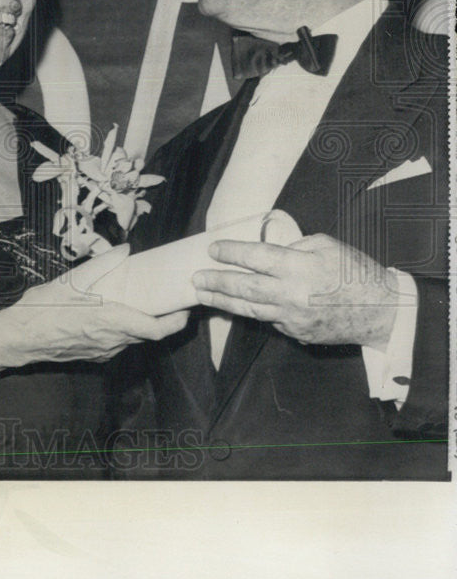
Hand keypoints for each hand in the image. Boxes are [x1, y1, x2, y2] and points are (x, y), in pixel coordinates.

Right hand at [0, 245, 190, 364]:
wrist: (19, 337)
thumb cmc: (43, 309)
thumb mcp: (72, 279)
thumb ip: (102, 264)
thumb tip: (124, 249)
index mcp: (111, 322)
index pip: (157, 330)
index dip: (176, 322)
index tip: (185, 309)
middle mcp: (112, 341)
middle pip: (148, 334)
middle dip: (161, 320)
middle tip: (166, 301)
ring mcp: (102, 352)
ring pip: (132, 340)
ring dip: (141, 325)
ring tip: (141, 304)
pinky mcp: (92, 356)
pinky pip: (117, 345)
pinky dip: (123, 331)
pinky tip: (113, 316)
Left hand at [192, 234, 400, 349]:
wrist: (382, 311)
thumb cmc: (356, 273)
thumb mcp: (326, 246)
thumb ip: (293, 247)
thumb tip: (268, 252)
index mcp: (299, 267)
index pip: (256, 258)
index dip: (231, 252)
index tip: (212, 249)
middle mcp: (291, 294)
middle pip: (244, 288)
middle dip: (216, 282)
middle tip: (196, 277)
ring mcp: (292, 317)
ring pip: (249, 309)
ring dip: (222, 301)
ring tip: (203, 294)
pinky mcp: (295, 332)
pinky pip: (268, 319)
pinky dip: (251, 311)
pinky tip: (235, 304)